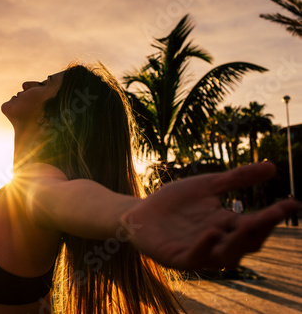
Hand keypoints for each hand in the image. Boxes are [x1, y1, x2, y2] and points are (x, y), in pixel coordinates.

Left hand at [120, 162, 299, 270]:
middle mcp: (216, 241)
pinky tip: (211, 232)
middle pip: (245, 243)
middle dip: (260, 230)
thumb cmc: (173, 202)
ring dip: (237, 242)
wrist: (138, 213)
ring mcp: (197, 251)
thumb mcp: (207, 185)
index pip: (255, 224)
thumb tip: (273, 166)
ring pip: (225, 256)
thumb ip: (237, 178)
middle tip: (271, 215)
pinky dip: (204, 247)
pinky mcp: (176, 258)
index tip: (293, 203)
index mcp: (226, 225)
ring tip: (248, 223)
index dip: (274, 216)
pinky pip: (194, 258)